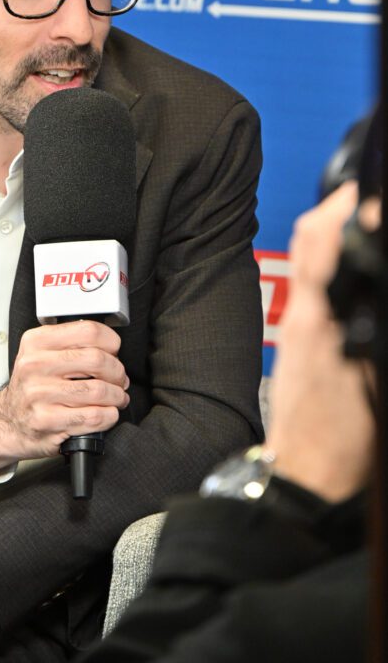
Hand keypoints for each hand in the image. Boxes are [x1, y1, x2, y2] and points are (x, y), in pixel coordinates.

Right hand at [0, 319, 129, 472]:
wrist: (8, 422)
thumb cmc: (32, 387)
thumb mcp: (41, 354)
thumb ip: (70, 343)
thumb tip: (110, 347)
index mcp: (36, 342)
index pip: (88, 331)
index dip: (111, 342)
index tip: (114, 351)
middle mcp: (35, 365)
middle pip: (97, 360)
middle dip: (117, 372)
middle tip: (119, 378)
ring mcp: (39, 394)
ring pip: (99, 390)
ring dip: (117, 396)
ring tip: (116, 397)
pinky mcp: (47, 421)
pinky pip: (93, 417)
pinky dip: (109, 416)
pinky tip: (107, 413)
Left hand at [265, 182, 374, 501]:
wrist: (305, 474)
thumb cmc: (343, 440)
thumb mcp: (374, 382)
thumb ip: (373, 332)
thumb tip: (373, 288)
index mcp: (320, 323)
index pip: (321, 244)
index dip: (344, 211)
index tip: (367, 198)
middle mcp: (303, 315)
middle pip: (309, 238)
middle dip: (339, 206)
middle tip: (366, 197)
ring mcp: (297, 323)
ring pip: (308, 255)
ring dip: (333, 227)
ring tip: (361, 217)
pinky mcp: (298, 336)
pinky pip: (309, 278)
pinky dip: (328, 256)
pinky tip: (349, 262)